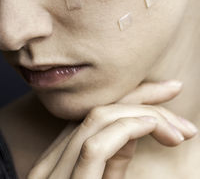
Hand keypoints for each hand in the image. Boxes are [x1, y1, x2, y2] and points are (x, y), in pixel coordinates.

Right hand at [27, 80, 197, 178]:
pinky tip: (153, 128)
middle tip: (180, 103)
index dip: (136, 94)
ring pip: (100, 119)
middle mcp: (53, 159)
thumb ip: (113, 157)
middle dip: (146, 100)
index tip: (169, 88)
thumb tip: (134, 128)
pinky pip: (96, 147)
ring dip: (146, 115)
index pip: (101, 110)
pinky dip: (127, 128)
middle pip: (103, 110)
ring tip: (179, 130)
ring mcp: (54, 174)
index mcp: (61, 155)